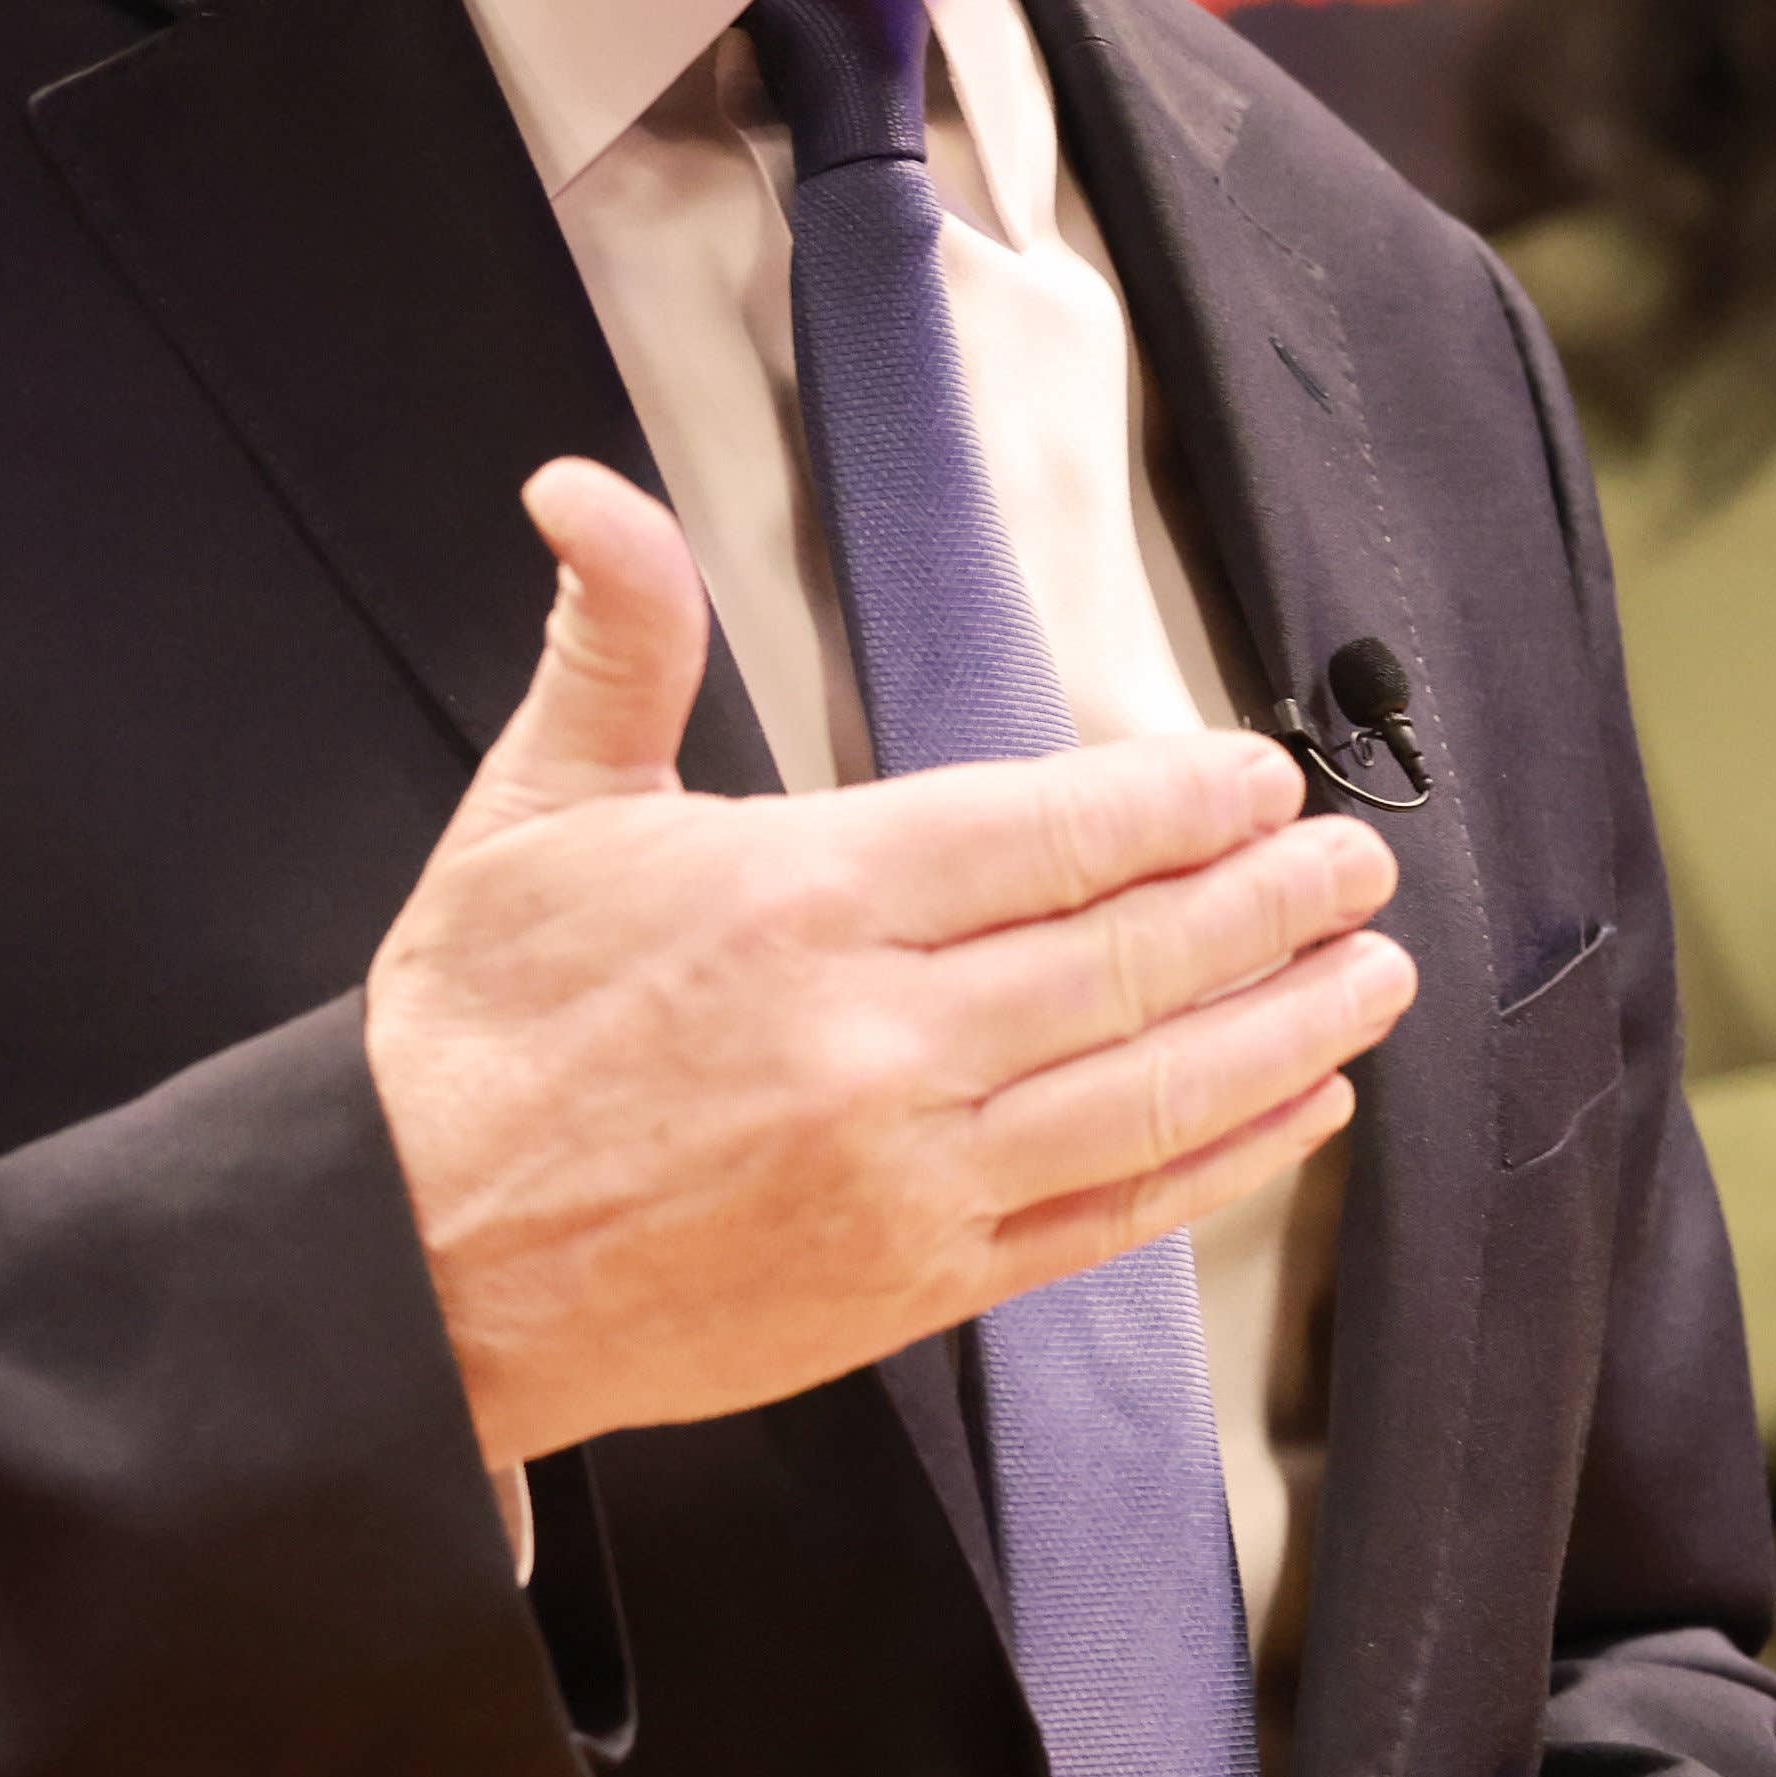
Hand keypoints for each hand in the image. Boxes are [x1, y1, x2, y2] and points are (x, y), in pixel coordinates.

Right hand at [367, 463, 1410, 1478]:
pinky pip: (1107, 1218)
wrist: (407, 1267)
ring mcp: (909, 1176)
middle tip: (1357, 863)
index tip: (1258, 779)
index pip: (1048, 835)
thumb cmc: (472, 1043)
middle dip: (1271, 902)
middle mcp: (877, 1042)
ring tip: (1368, 973)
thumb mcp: (532, 809)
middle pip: (1131, 956)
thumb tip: (591, 492)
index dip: (1179, 802)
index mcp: (800, 901)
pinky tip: (1293, 1116)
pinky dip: (1220, 1164)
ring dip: (1284, 1027)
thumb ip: (614, 638)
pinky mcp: (915, 1284)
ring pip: (1148, 1087)